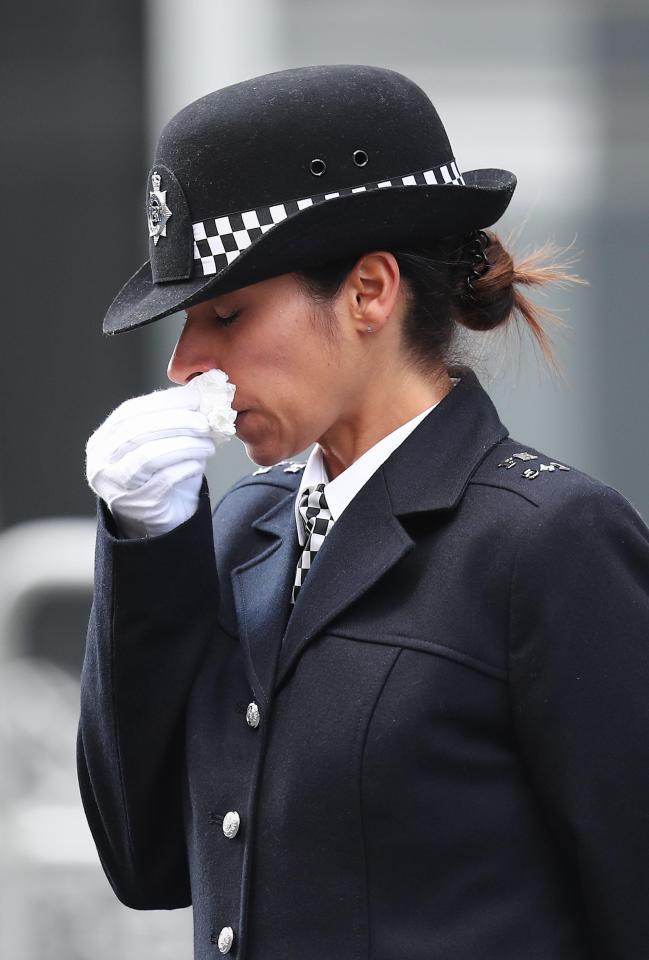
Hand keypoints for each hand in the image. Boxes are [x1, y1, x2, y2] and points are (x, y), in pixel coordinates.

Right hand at [86, 381, 218, 537]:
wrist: (160, 525)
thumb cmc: (161, 478)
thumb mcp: (162, 445)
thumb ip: (171, 421)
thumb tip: (200, 394)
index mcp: (103, 441)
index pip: (130, 412)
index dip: (163, 402)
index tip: (194, 397)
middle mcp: (101, 462)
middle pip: (138, 432)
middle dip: (177, 422)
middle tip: (205, 421)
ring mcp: (114, 486)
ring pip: (150, 455)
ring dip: (185, 445)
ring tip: (208, 444)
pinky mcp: (136, 505)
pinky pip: (163, 480)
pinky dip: (185, 467)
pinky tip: (199, 464)